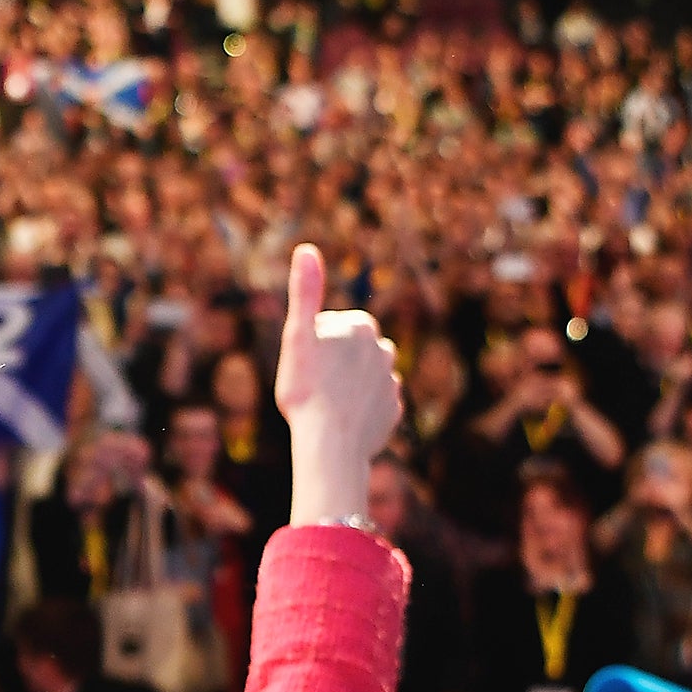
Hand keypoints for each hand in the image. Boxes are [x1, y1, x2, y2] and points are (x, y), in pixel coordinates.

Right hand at [275, 244, 400, 525]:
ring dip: (346, 386)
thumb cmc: (307, 390)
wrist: (331, 443)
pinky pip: (373, 404)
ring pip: (362, 376)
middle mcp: (384, 349)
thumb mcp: (297, 337)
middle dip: (332, 363)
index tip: (304, 364)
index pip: (330, 327)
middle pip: (348, 351)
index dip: (311, 346)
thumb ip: (305, 292)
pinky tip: (341, 421)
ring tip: (325, 404)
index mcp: (361, 326)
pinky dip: (359, 409)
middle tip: (310, 385)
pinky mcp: (394, 411)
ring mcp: (391, 381)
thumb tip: (306, 248)